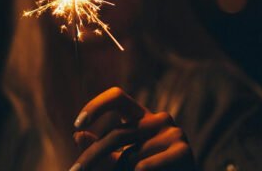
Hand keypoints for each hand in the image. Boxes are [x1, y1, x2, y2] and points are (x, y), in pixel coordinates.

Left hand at [70, 87, 195, 170]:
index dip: (96, 105)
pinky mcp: (183, 151)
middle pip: (116, 134)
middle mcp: (159, 120)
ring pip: (130, 158)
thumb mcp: (121, 162)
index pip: (117, 97)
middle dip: (92, 156)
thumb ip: (101, 149)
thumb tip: (77, 135)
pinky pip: (143, 167)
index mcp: (143, 118)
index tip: (77, 125)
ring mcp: (174, 134)